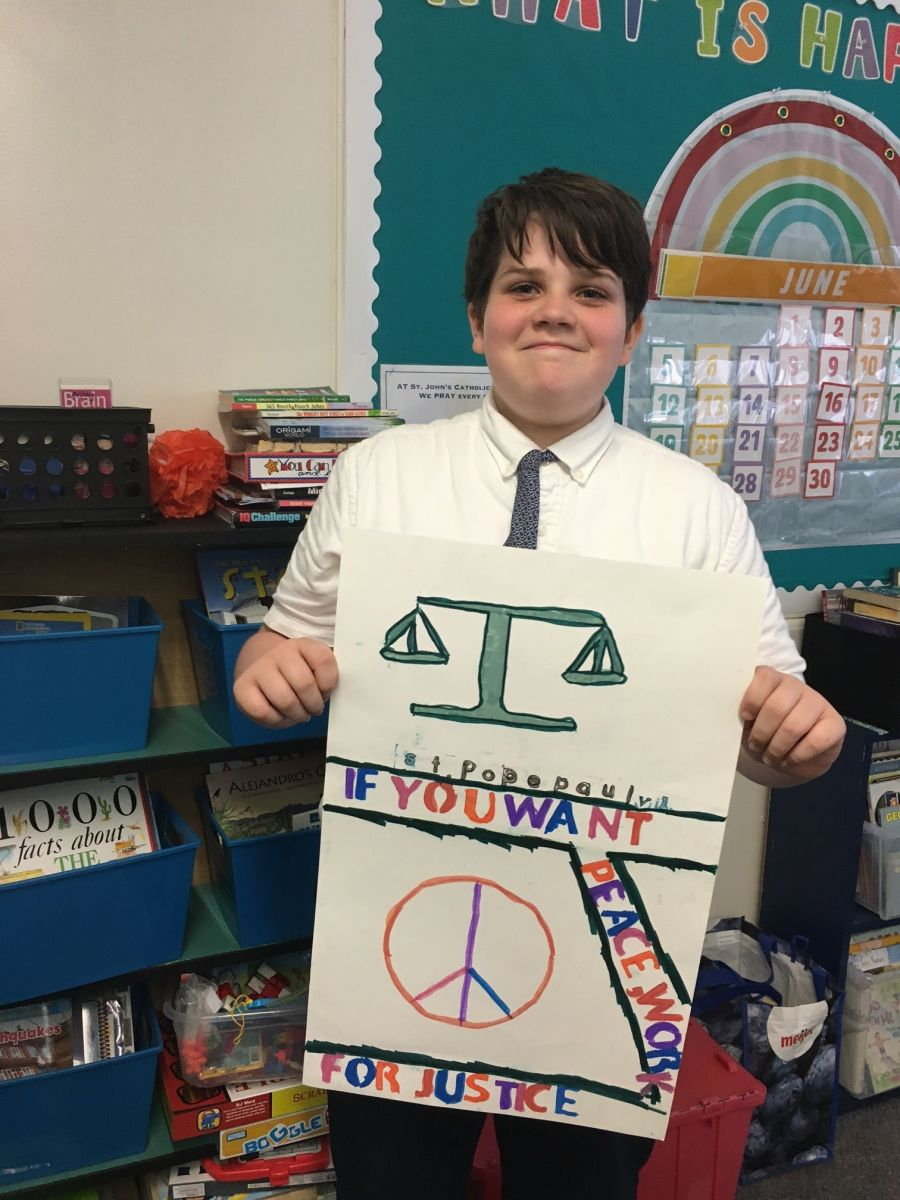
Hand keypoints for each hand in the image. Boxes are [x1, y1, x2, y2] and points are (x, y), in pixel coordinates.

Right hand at [233, 636, 337, 727]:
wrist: (263, 667)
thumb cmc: (299, 673)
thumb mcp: (318, 669)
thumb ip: (330, 675)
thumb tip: (342, 689)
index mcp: (303, 645)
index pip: (324, 660)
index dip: (329, 684)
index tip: (325, 690)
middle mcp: (280, 652)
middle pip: (304, 683)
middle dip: (314, 704)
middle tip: (314, 709)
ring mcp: (259, 668)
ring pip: (284, 700)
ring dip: (297, 715)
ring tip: (300, 714)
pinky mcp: (242, 687)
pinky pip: (262, 711)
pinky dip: (276, 720)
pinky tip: (280, 715)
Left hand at [738, 666, 845, 784]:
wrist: (793, 755)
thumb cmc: (767, 733)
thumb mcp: (750, 722)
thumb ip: (744, 713)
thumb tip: (733, 715)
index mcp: (774, 680)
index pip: (764, 677)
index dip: (752, 699)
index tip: (745, 717)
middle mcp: (797, 687)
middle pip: (776, 707)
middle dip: (761, 733)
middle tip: (756, 746)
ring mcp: (819, 704)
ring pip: (793, 726)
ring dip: (776, 748)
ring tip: (769, 757)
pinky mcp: (835, 725)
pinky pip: (815, 741)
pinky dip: (797, 756)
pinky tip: (788, 759)